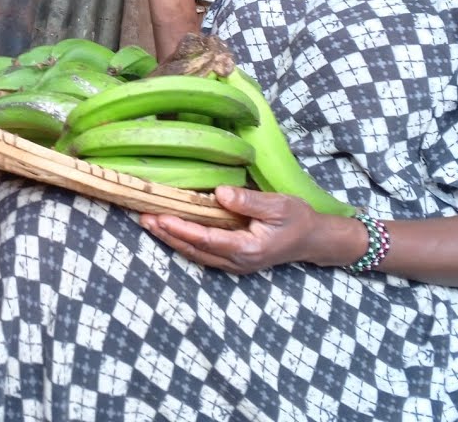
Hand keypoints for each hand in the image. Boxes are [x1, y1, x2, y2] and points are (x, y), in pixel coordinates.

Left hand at [140, 186, 328, 273]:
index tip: (161, 217)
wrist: (312, 240)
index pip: (207, 239)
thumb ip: (248, 200)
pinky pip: (203, 253)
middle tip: (144, 219)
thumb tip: (219, 193)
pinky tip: (170, 231)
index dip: (182, 229)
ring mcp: (234, 265)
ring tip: (149, 223)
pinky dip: (184, 242)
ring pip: (196, 254)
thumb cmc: (297, 219)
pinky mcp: (233, 260)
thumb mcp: (278, 204)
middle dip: (168, 235)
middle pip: (195, 250)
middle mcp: (237, 262)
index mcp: (247, 249)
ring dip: (171, 239)